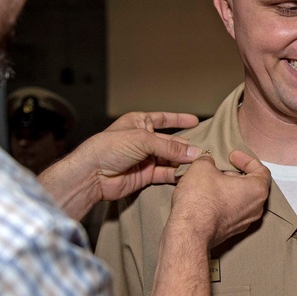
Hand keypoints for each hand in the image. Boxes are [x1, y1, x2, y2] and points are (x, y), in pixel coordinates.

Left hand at [39, 111, 200, 219]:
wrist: (92, 174)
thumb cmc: (110, 148)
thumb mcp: (142, 139)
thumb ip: (169, 147)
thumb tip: (194, 153)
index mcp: (139, 123)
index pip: (163, 119)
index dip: (179, 120)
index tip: (196, 121)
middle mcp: (143, 140)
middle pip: (171, 142)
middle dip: (186, 146)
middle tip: (204, 151)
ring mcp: (145, 158)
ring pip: (170, 159)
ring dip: (183, 161)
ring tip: (201, 163)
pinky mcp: (146, 176)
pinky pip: (166, 174)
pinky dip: (177, 174)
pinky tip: (189, 174)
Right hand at [169, 150, 270, 249]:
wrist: (189, 232)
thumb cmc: (200, 200)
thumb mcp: (202, 167)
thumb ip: (209, 161)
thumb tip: (208, 163)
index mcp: (257, 190)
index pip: (260, 170)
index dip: (246, 159)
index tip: (232, 156)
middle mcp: (256, 208)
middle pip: (251, 185)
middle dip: (235, 173)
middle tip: (220, 167)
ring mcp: (245, 222)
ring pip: (241, 199)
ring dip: (228, 188)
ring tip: (211, 181)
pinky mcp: (232, 231)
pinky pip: (232, 211)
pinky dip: (223, 201)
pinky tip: (207, 197)